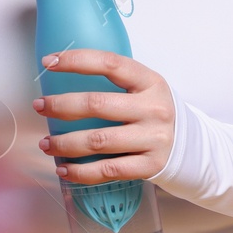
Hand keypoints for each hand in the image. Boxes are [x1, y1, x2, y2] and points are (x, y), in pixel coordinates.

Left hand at [33, 48, 175, 182]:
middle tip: (39, 106)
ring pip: (97, 140)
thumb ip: (116, 82)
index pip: (110, 63)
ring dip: (64, 143)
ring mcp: (153, 139)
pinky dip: (81, 172)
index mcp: (150, 82)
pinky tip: (64, 169)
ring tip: (46, 143)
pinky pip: (108, 170)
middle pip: (97, 104)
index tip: (48, 62)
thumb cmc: (155, 113)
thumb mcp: (145, 89)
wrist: (193, 148)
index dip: (76, 60)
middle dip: (60, 106)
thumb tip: (64, 74)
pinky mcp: (150, 166)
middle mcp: (153, 109)